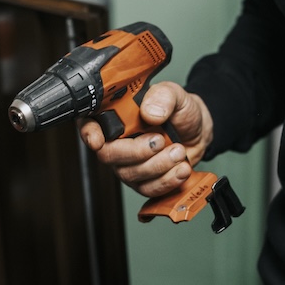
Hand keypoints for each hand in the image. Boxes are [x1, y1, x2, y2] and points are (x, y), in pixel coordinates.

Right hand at [80, 81, 212, 197]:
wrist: (197, 131)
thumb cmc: (179, 111)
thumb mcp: (174, 94)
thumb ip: (162, 97)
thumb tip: (150, 113)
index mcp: (116, 114)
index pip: (89, 123)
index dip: (88, 132)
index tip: (97, 139)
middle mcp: (116, 141)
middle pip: (108, 154)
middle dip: (135, 151)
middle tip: (160, 141)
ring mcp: (128, 163)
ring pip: (130, 174)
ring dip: (158, 166)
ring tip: (178, 151)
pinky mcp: (143, 181)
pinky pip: (147, 189)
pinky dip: (167, 181)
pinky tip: (180, 169)